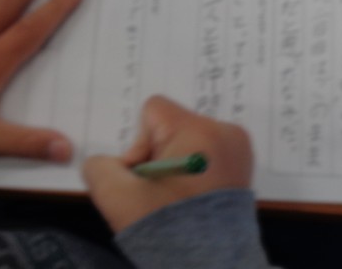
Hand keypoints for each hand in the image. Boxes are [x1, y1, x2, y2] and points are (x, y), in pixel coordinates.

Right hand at [82, 96, 252, 232]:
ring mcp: (238, 148)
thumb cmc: (168, 231)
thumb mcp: (118, 198)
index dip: (138, 144)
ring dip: (174, 163)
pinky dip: (192, 170)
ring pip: (186, 140)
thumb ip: (99, 167)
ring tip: (176, 198)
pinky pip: (204, 153)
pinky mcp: (242, 165)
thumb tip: (105, 163)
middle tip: (160, 192)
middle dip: (157, 156)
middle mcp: (225, 131)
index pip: (153, 111)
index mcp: (200, 131)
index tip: (145, 179)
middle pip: (171, 126)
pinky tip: (191, 198)